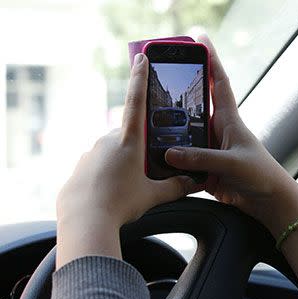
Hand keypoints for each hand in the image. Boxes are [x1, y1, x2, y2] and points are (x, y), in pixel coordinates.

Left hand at [56, 53, 196, 267]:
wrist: (84, 221)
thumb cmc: (120, 204)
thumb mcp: (154, 195)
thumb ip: (177, 186)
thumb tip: (197, 182)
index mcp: (129, 141)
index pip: (137, 101)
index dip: (140, 78)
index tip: (141, 57)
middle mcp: (108, 141)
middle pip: (130, 134)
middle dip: (141, 147)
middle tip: (148, 168)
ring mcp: (91, 152)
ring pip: (114, 151)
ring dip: (124, 163)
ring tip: (130, 188)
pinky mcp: (81, 166)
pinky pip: (100, 164)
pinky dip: (109, 174)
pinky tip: (113, 193)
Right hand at [165, 35, 297, 234]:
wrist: (267, 201)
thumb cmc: (260, 175)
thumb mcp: (232, 163)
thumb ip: (202, 158)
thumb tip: (170, 152)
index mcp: (229, 120)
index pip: (218, 83)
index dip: (210, 61)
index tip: (199, 39)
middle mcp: (216, 130)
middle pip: (193, 105)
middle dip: (177, 90)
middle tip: (157, 77)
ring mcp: (209, 149)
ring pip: (183, 133)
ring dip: (168, 128)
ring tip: (145, 118)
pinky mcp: (203, 168)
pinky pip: (182, 159)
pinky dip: (169, 158)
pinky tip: (153, 156)